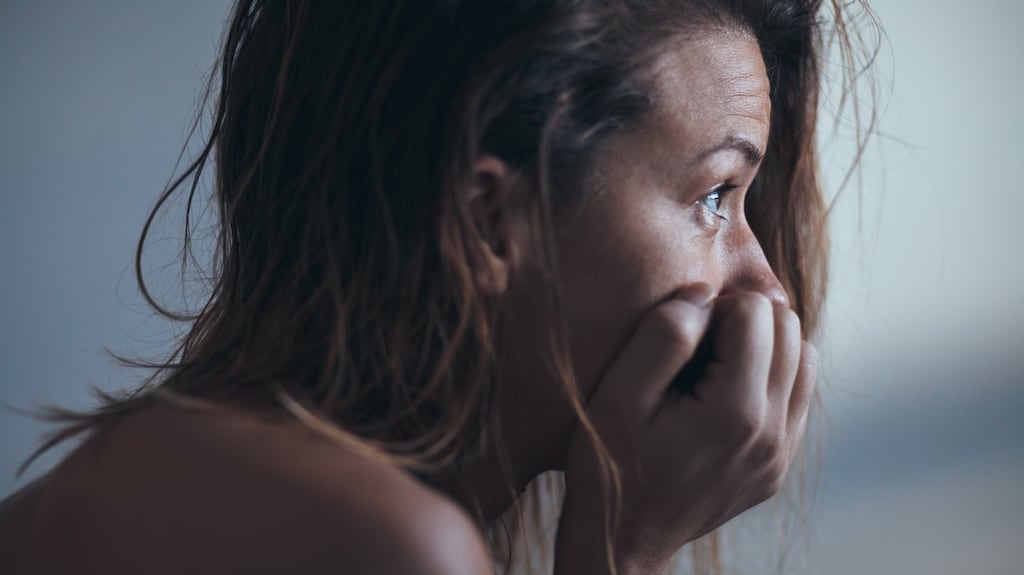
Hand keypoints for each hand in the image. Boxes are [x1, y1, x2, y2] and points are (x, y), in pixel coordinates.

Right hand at [554, 284, 817, 574]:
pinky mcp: (779, 466)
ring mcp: (781, 454)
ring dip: (762, 347)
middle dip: (742, 321)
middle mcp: (772, 434)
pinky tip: (723, 393)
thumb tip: (703, 292)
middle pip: (789, 328)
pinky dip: (768, 378)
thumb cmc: (610, 464)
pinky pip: (797, 395)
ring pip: (803, 358)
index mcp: (735, 413)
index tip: (676, 340)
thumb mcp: (620, 395)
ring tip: (711, 367)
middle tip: (693, 350)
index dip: (712, 309)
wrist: (622, 540)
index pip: (756, 312)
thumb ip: (663, 336)